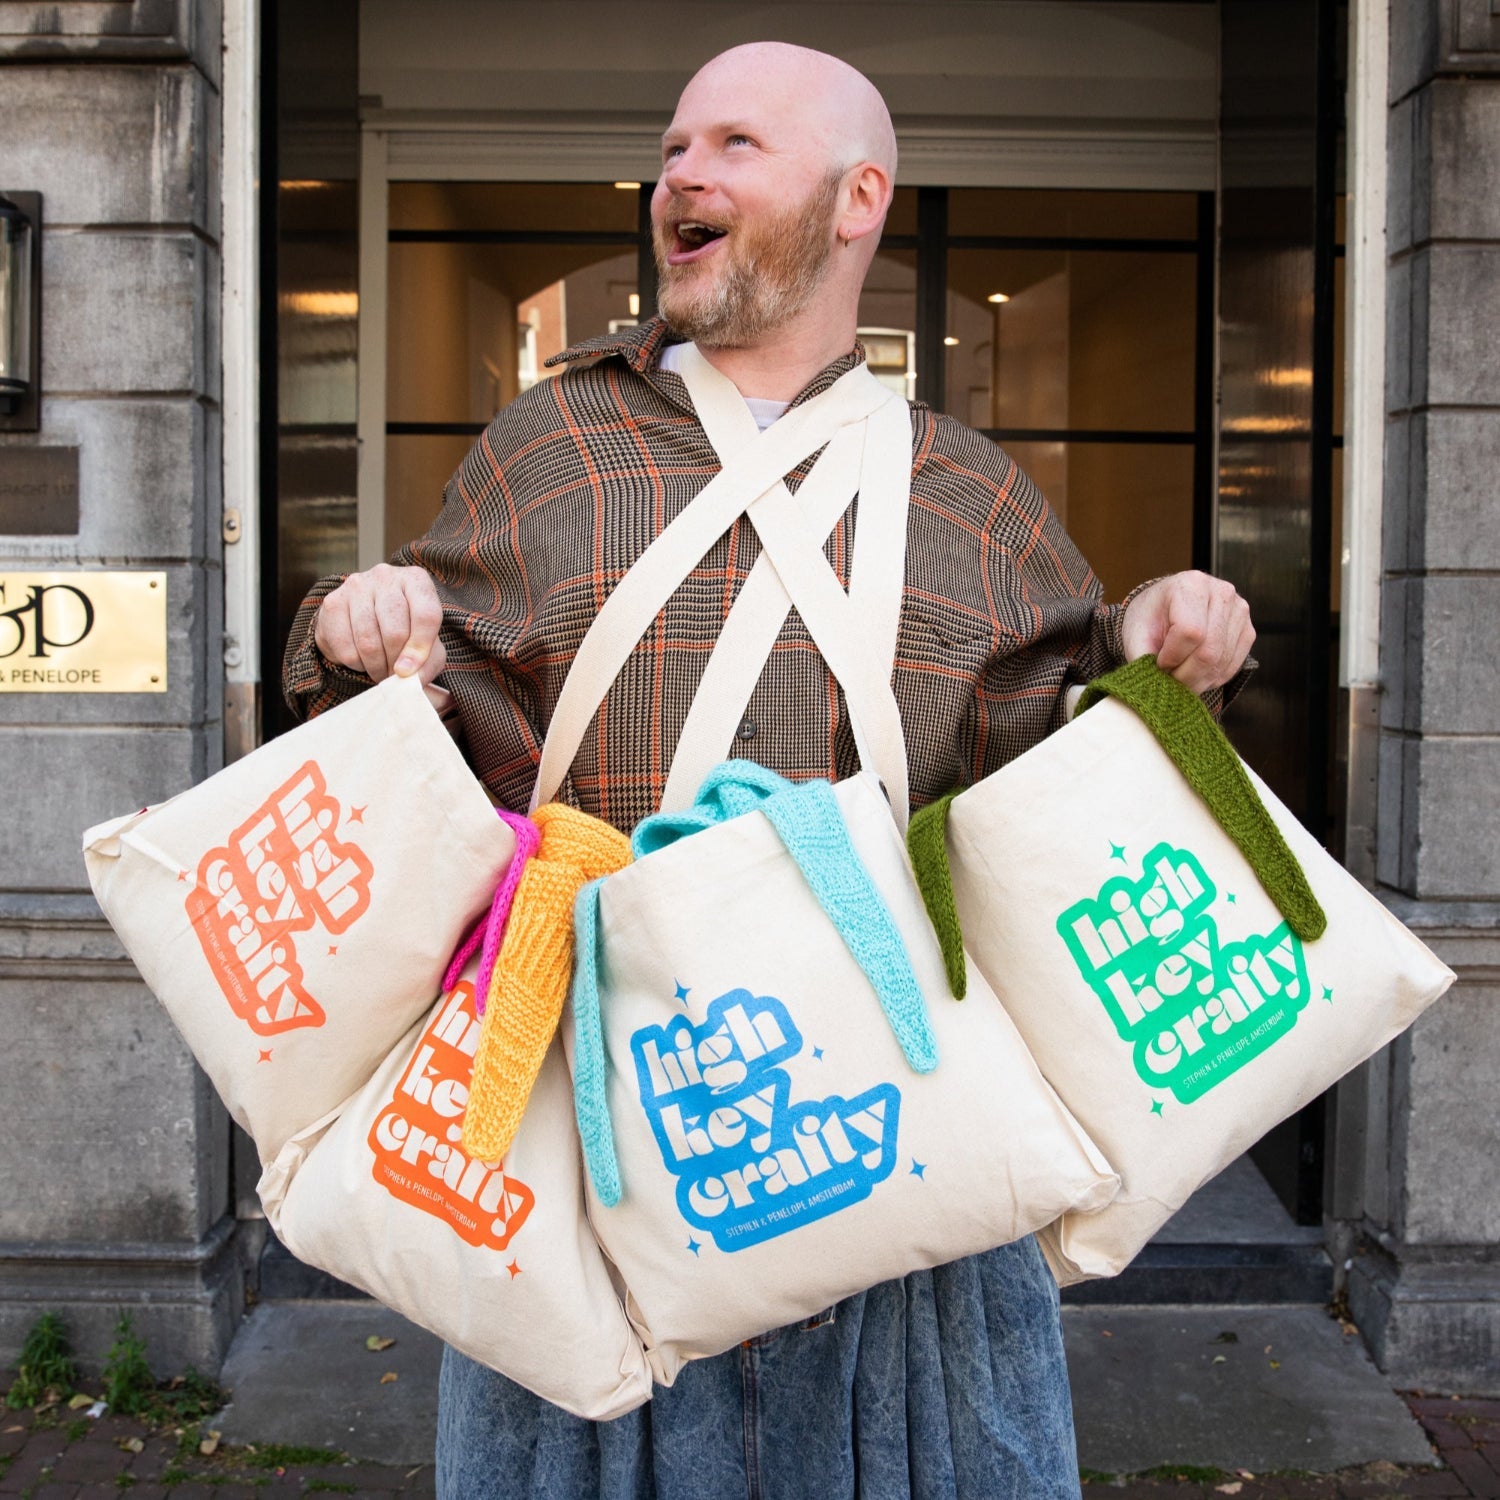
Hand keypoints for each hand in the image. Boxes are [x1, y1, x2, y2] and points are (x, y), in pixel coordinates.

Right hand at [314, 563, 446, 688]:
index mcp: (416, 581)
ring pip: (368, 641)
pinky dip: (355, 663)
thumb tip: (409, 677)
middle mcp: (386, 577)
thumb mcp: (427, 644)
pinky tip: (361, 658)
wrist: (362, 615)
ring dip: (376, 666)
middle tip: (394, 675)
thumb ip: (427, 663)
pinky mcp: (333, 602)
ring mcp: (357, 586)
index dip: (420, 648)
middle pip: (395, 632)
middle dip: (395, 662)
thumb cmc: (403, 629)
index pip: (426, 615)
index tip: (410, 671)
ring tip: (380, 670)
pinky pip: (345, 647)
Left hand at [1119, 571, 1253, 693]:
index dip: (1172, 658)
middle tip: (1168, 681)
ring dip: (1197, 681)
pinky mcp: (1248, 630)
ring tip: (1178, 677)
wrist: (1166, 607)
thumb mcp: (1136, 634)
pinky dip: (1211, 679)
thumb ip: (1142, 659)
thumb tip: (1154, 688)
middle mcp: (1221, 593)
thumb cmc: (1150, 618)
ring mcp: (1239, 611)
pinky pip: (1232, 667)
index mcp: (1190, 585)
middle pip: (1209, 652)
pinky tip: (1195, 674)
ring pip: (1221, 663)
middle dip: (1186, 677)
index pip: (1190, 632)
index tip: (1158, 664)